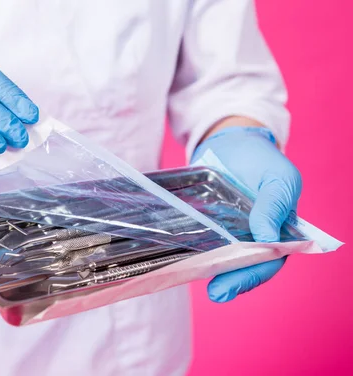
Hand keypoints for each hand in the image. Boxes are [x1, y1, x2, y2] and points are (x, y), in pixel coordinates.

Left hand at [191, 126, 301, 302]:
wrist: (230, 141)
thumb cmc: (260, 160)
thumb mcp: (277, 178)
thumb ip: (274, 207)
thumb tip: (267, 239)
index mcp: (278, 230)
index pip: (270, 260)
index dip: (252, 275)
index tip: (231, 285)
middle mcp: (254, 237)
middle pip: (245, 266)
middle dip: (231, 281)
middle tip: (216, 293)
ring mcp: (230, 232)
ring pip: (222, 258)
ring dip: (211, 271)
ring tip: (194, 280)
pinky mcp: (209, 225)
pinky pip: (202, 241)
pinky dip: (195, 252)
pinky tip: (183, 261)